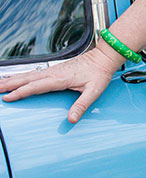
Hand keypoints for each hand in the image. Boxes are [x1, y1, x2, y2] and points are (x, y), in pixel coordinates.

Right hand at [0, 45, 121, 122]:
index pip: (36, 86)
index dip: (21, 92)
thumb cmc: (99, 73)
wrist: (104, 57)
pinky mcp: (54, 70)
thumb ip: (82, 105)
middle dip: (9, 84)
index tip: (7, 97)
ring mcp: (53, 70)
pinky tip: (15, 79)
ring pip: (28, 75)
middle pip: (26, 79)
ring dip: (12, 79)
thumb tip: (72, 119)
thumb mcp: (94, 91)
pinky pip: (33, 74)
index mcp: (60, 78)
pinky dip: (21, 76)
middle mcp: (54, 73)